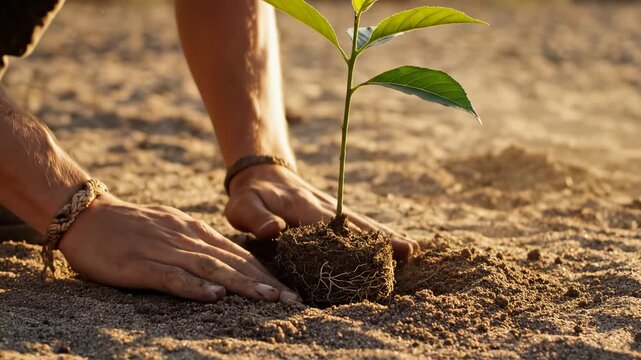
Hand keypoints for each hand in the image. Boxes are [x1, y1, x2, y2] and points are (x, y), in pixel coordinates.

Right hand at [58, 193, 299, 302]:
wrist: (87, 214)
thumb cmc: (133, 226)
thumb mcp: (173, 228)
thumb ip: (199, 244)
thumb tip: (228, 262)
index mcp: (195, 232)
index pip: (239, 255)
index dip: (266, 273)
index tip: (289, 290)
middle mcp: (186, 238)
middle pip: (233, 261)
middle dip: (265, 281)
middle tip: (293, 299)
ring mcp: (164, 250)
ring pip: (210, 267)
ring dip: (242, 283)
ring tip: (268, 297)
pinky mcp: (139, 265)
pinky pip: (171, 276)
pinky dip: (194, 286)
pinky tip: (214, 295)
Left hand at [224, 165, 418, 259]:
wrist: (261, 174)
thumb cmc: (251, 195)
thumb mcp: (243, 206)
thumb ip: (255, 218)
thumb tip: (272, 231)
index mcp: (305, 208)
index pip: (334, 225)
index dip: (357, 236)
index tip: (379, 245)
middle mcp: (325, 208)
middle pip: (357, 224)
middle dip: (382, 237)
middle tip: (409, 250)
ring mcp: (331, 210)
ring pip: (362, 223)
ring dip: (384, 235)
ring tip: (410, 248)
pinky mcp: (332, 215)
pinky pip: (357, 225)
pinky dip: (376, 233)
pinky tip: (391, 244)